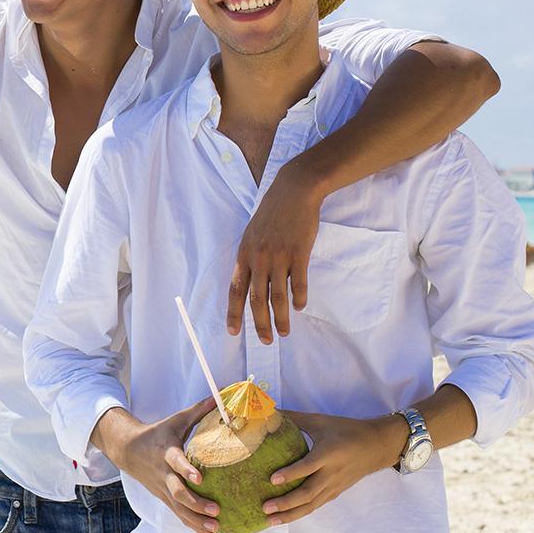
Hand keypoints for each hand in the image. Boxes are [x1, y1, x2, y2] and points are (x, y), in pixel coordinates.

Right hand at [107, 398, 221, 532]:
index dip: (187, 470)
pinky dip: (195, 527)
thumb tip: (220, 394)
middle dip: (197, 504)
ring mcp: (163, 490)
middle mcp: (164, 474)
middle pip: (178, 493)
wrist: (129, 450)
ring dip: (198, 522)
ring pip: (180, 510)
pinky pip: (180, 516)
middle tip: (216, 510)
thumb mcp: (176, 420)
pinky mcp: (165, 499)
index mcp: (167, 453)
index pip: (177, 463)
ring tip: (217, 530)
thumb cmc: (158, 433)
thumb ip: (199, 411)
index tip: (200, 478)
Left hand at [226, 159, 324, 341]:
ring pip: (278, 296)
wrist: (293, 191)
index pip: (235, 289)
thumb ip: (250, 258)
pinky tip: (300, 307)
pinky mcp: (298, 252)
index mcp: (244, 254)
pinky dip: (299, 298)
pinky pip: (298, 283)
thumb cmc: (272, 213)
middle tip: (266, 341)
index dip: (233, 312)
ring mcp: (279, 256)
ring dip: (281, 318)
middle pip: (256, 299)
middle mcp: (258, 257)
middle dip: (260, 323)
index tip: (233, 332)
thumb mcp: (252, 234)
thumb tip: (250, 283)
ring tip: (284, 332)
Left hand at [260, 411, 402, 525]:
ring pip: (311, 505)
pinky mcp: (335, 493)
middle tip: (265, 507)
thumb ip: (295, 418)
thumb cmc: (345, 430)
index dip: (291, 474)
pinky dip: (301, 512)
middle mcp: (331, 474)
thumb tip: (270, 411)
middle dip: (286, 503)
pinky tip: (287, 516)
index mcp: (327, 454)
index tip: (272, 479)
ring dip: (291, 514)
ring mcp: (334, 486)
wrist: (375, 446)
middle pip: (308, 493)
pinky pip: (316, 505)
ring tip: (271, 519)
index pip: (308, 467)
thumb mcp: (320, 421)